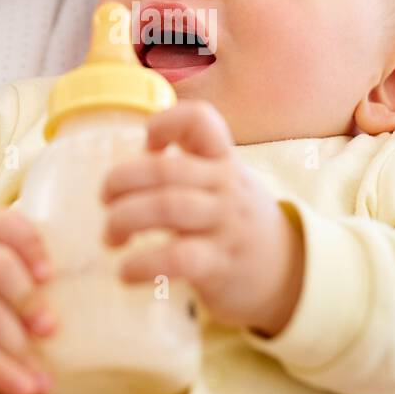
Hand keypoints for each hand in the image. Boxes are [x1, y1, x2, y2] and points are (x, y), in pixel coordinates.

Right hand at [0, 208, 57, 393]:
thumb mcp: (5, 285)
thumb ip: (42, 284)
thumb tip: (107, 305)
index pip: (5, 225)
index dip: (28, 244)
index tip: (49, 274)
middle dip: (25, 297)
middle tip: (51, 328)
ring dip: (18, 348)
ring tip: (46, 378)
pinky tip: (24, 389)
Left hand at [100, 100, 304, 336]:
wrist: (290, 273)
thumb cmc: (238, 223)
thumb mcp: (225, 184)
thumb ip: (188, 169)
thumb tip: (127, 169)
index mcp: (223, 161)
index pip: (200, 120)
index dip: (164, 122)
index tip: (147, 144)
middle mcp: (225, 187)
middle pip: (165, 169)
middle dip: (122, 181)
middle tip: (105, 199)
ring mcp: (225, 224)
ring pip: (167, 207)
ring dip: (124, 219)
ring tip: (110, 237)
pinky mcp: (220, 264)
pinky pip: (177, 258)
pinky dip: (143, 264)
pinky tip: (126, 272)